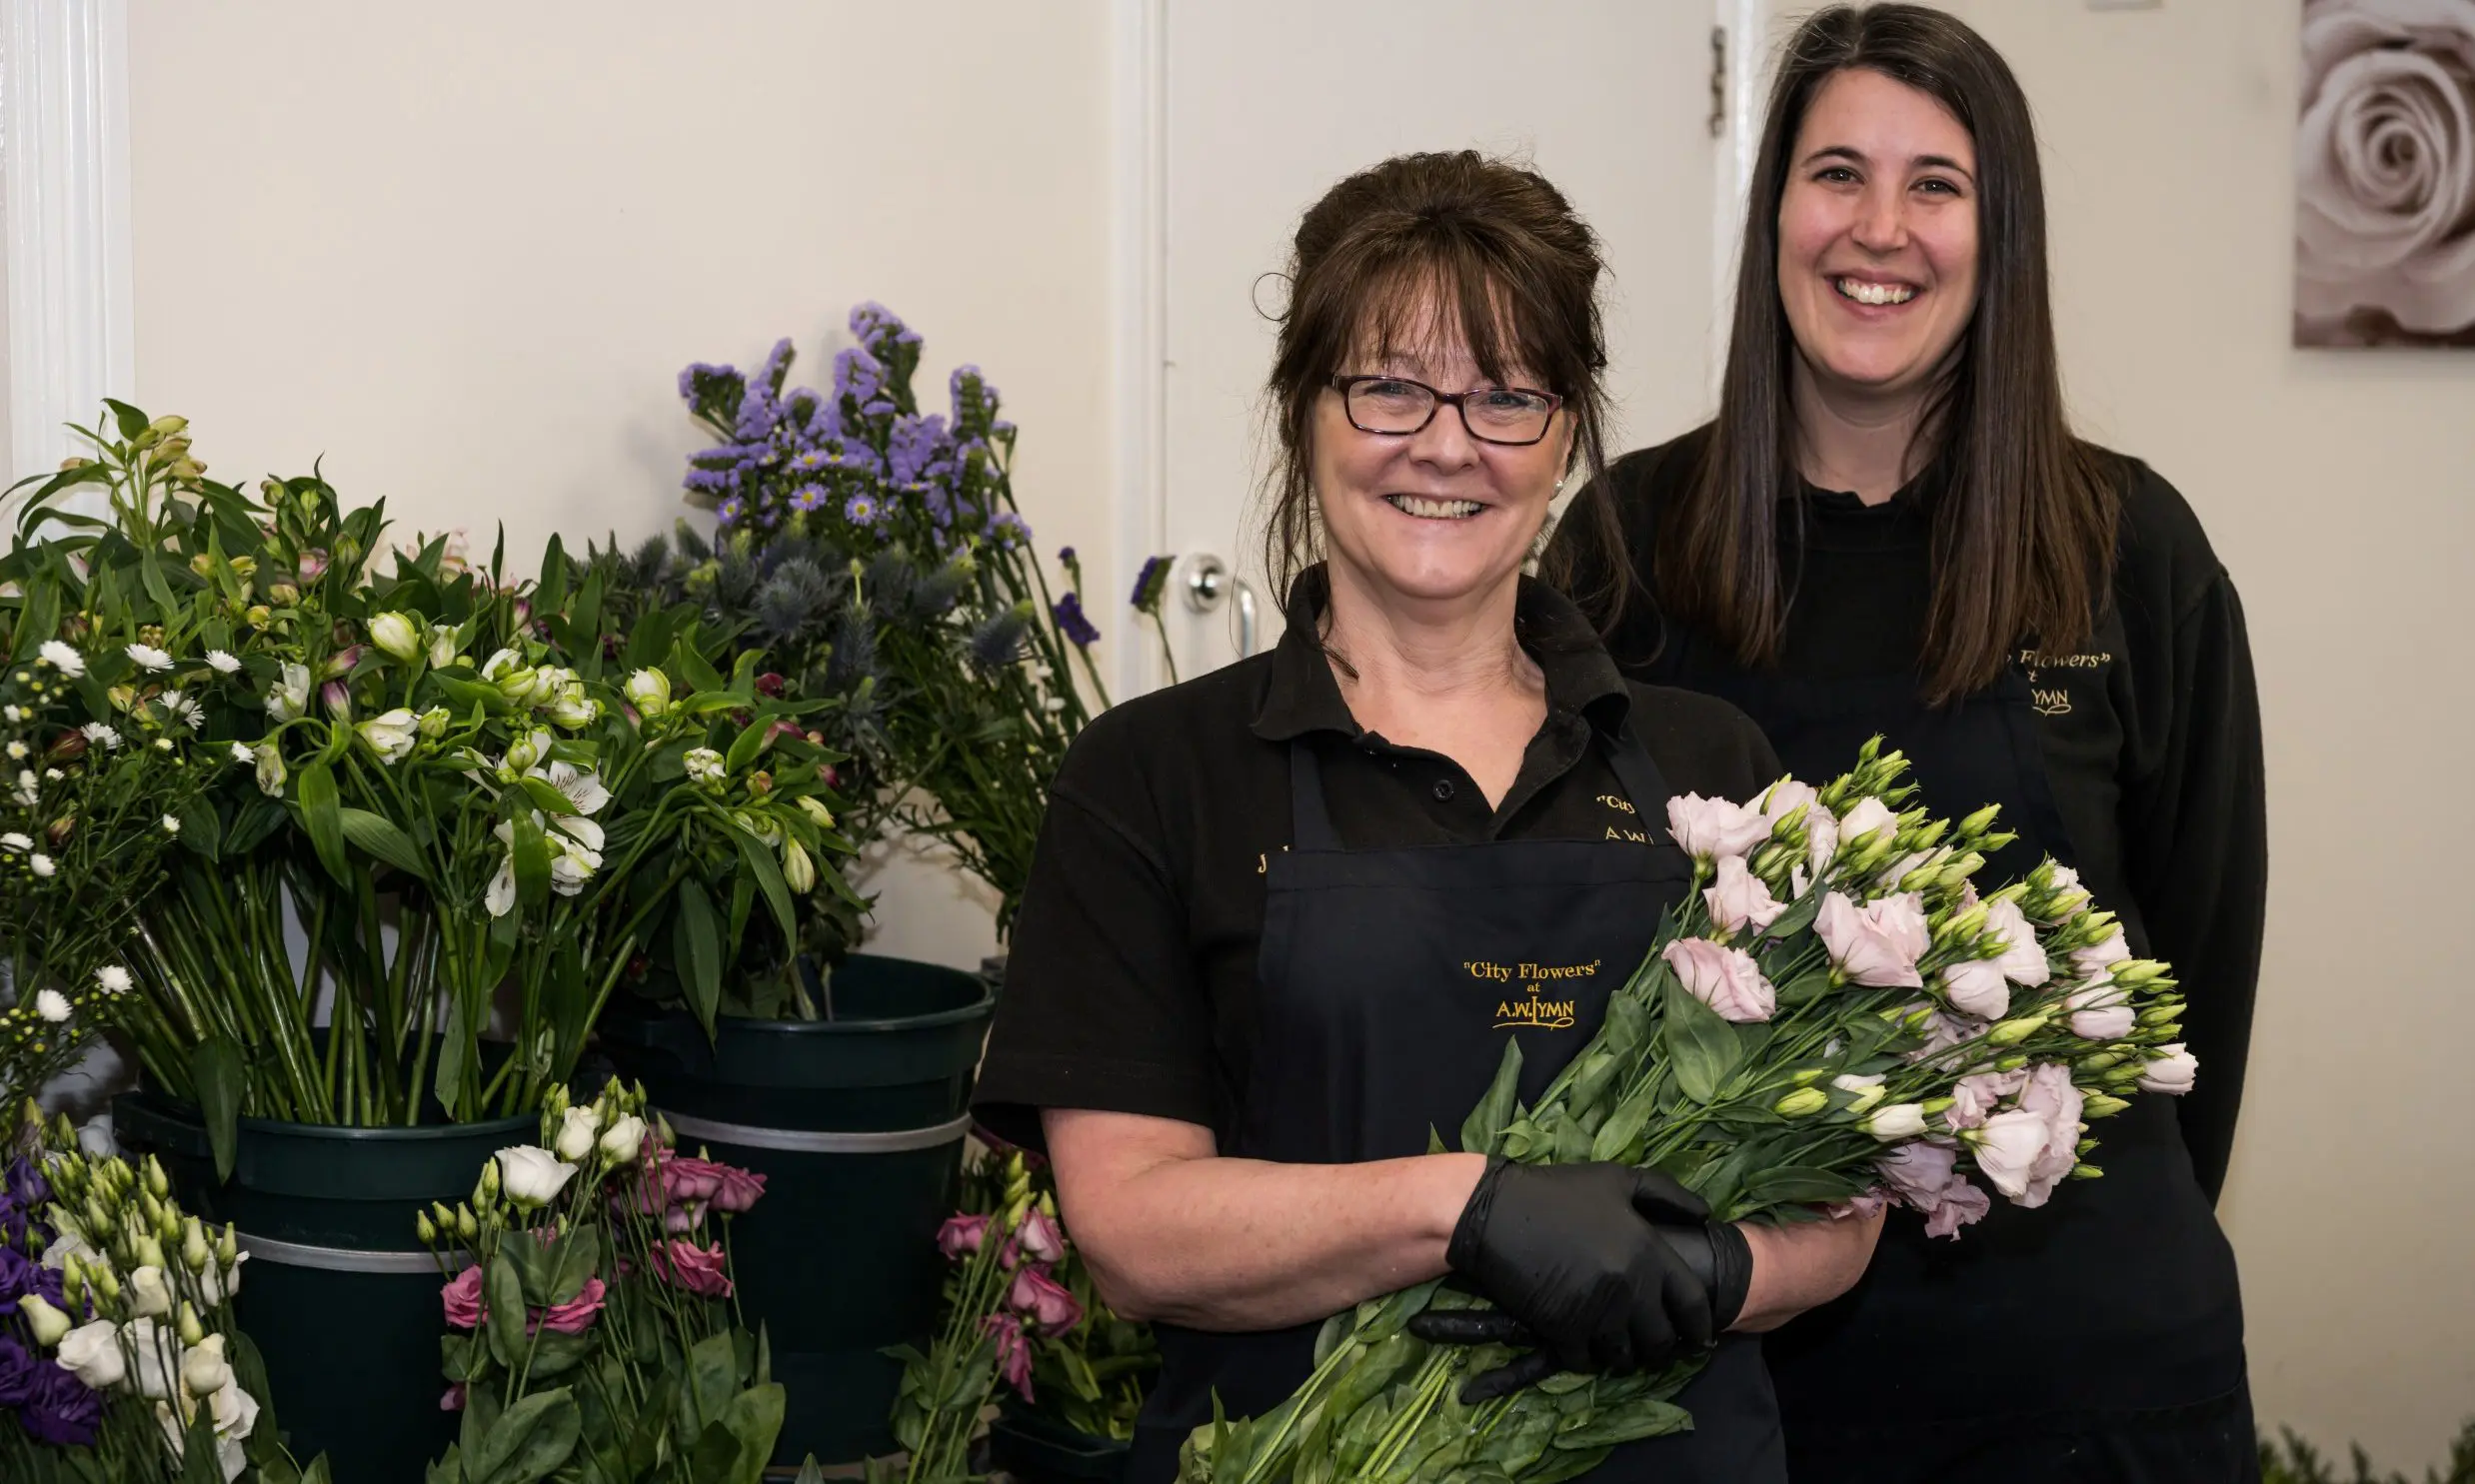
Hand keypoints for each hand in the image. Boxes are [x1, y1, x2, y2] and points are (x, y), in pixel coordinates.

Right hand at [1405, 1161, 1736, 1402]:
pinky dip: (1588, 1358)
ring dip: (1625, 1356)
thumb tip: (1706, 1215)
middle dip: (1660, 1346)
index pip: (1692, 1303)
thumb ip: (1666, 1193)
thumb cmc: (1558, 1192)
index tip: (1698, 1336)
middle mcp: (1630, 1287)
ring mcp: (1596, 1312)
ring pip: (1626, 1355)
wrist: (1495, 1212)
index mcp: (1648, 1251)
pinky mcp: (1563, 1329)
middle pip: (1661, 1338)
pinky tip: (1583, 1346)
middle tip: (1652, 1345)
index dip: (1700, 1325)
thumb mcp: (1617, 1180)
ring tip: (1619, 1348)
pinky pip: (1587, 1361)